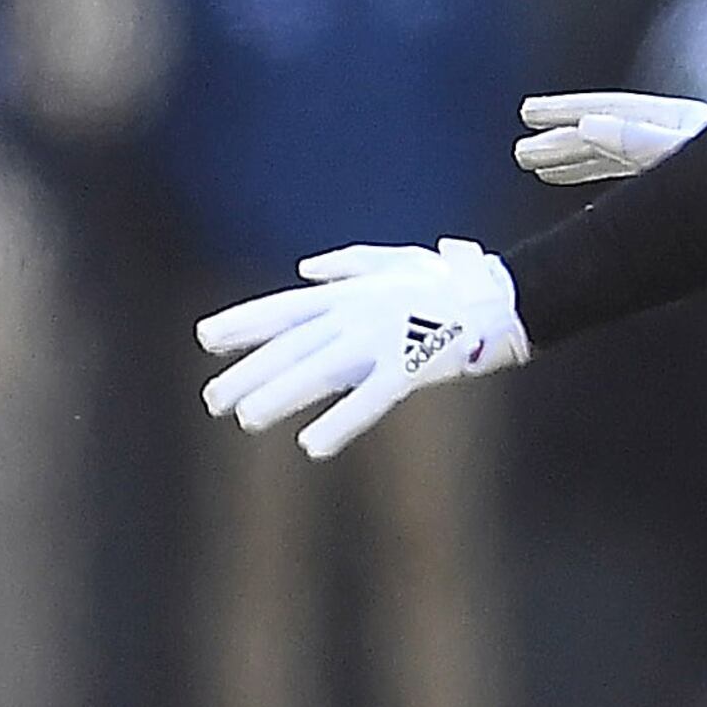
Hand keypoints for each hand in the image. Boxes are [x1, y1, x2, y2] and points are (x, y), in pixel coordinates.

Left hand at [196, 238, 528, 459]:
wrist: (499, 295)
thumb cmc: (446, 280)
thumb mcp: (391, 260)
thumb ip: (345, 265)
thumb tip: (304, 270)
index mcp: (349, 293)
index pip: (284, 309)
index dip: (243, 323)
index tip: (206, 339)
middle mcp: (357, 314)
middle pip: (292, 346)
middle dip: (249, 372)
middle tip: (211, 400)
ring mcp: (382, 340)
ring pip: (320, 370)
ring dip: (280, 394)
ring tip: (245, 418)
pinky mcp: (412, 367)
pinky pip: (370, 399)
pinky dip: (341, 421)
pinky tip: (313, 446)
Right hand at [514, 89, 706, 186]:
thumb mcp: (690, 152)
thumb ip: (642, 140)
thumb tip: (590, 126)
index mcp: (681, 122)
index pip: (609, 111)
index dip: (567, 111)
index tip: (530, 113)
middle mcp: (678, 140)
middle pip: (606, 135)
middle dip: (560, 140)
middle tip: (522, 150)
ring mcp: (681, 167)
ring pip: (614, 160)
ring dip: (575, 162)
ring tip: (541, 167)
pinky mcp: (682, 195)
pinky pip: (630, 183)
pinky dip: (602, 185)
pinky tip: (587, 197)